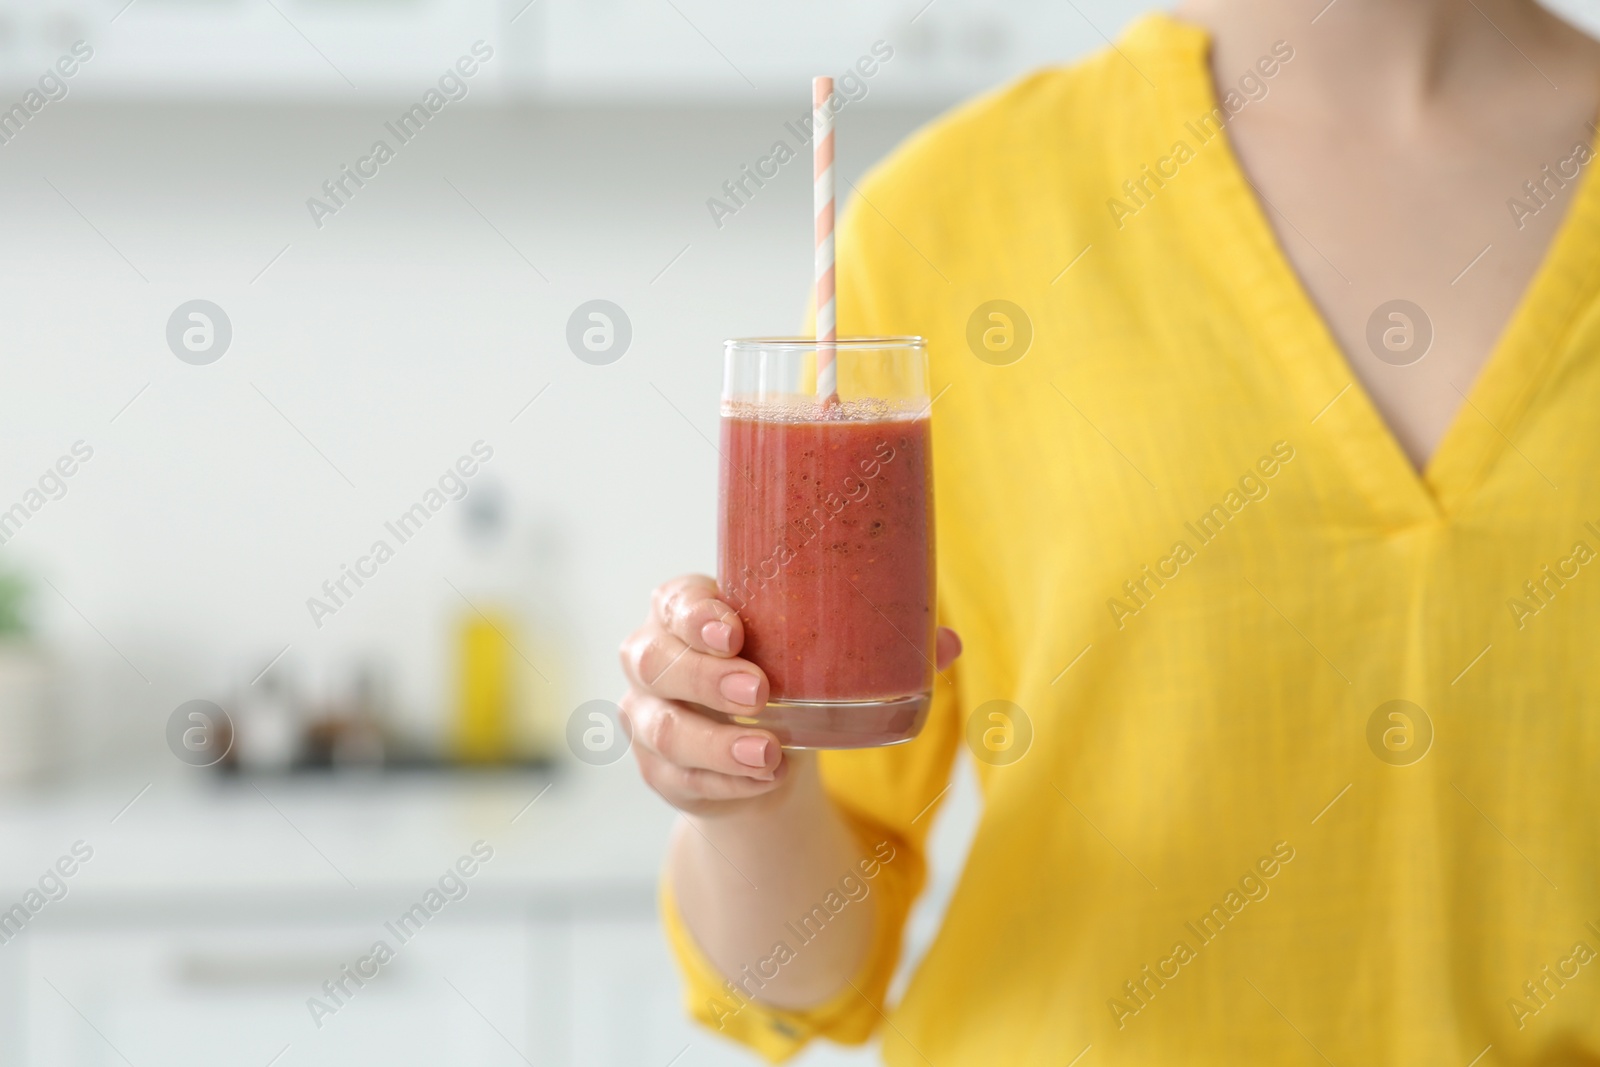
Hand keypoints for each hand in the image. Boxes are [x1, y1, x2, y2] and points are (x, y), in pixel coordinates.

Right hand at [619, 574, 960, 815]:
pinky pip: (676, 779)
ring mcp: (649, 715)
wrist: (762, 751)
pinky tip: (758, 785)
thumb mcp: (821, 656)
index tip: (735, 630)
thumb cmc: (788, 676)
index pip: (675, 600)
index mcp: (689, 612)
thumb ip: (878, 644)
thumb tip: (945, 641)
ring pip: (661, 726)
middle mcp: (655, 658)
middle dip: (706, 675)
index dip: (694, 613)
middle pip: (656, 659)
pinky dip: (722, 784)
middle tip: (762, 691)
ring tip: (768, 755)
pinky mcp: (659, 769)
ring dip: (716, 742)